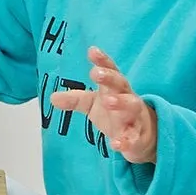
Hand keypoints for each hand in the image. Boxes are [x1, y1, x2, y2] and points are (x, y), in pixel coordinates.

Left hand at [51, 45, 157, 163]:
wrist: (143, 137)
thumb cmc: (116, 114)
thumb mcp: (93, 105)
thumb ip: (75, 100)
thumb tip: (52, 98)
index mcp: (116, 88)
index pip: (111, 71)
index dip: (102, 61)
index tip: (92, 51)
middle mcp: (127, 98)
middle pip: (121, 84)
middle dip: (110, 78)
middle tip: (96, 73)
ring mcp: (135, 117)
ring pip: (131, 107)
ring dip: (120, 103)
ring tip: (107, 101)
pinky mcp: (138, 138)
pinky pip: (133, 139)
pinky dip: (126, 141)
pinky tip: (116, 144)